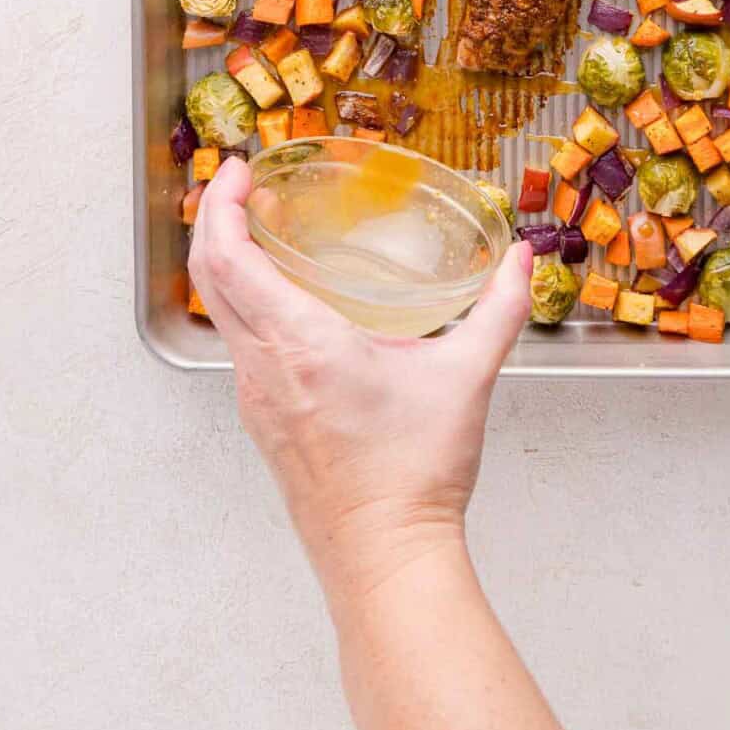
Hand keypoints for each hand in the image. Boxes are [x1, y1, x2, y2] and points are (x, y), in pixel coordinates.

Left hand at [189, 156, 532, 596]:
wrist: (385, 558)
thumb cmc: (415, 474)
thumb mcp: (467, 376)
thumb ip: (499, 309)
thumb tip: (520, 260)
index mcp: (301, 345)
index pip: (229, 260)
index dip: (222, 207)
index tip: (238, 171)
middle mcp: (264, 368)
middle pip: (209, 278)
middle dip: (214, 220)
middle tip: (242, 185)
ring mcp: (256, 398)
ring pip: (220, 312)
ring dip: (226, 262)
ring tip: (260, 229)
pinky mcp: (263, 421)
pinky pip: (237, 344)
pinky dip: (242, 302)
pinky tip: (280, 298)